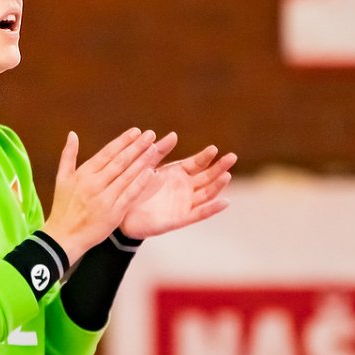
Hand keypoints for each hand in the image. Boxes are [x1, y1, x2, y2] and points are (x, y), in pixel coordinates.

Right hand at [42, 128, 177, 262]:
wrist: (63, 236)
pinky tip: (152, 172)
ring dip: (142, 161)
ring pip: (127, 175)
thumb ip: (68, 155)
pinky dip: (141, 183)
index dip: (123, 141)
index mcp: (84, 173)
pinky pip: (130, 194)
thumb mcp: (61, 178)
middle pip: (120, 161)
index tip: (136, 131)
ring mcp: (105, 198)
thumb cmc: (63, 207)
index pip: (107, 153)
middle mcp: (95, 183)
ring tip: (154, 148)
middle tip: (150, 134)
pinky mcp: (114, 212)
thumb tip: (72, 134)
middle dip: (136, 147)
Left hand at [120, 145, 235, 239]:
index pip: (197, 163)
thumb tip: (174, 134)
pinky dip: (212, 209)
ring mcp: (184, 204)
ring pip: (206, 194)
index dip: (206, 156)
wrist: (122, 213)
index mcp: (178, 174)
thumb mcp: (147, 167)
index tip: (214, 148)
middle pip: (207, 177)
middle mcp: (185, 188)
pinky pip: (198, 214)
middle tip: (232, 157)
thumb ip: (160, 152)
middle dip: (220, 167)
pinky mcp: (179, 219)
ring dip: (218, 185)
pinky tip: (225, 202)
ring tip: (227, 175)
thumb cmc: (134, 189)